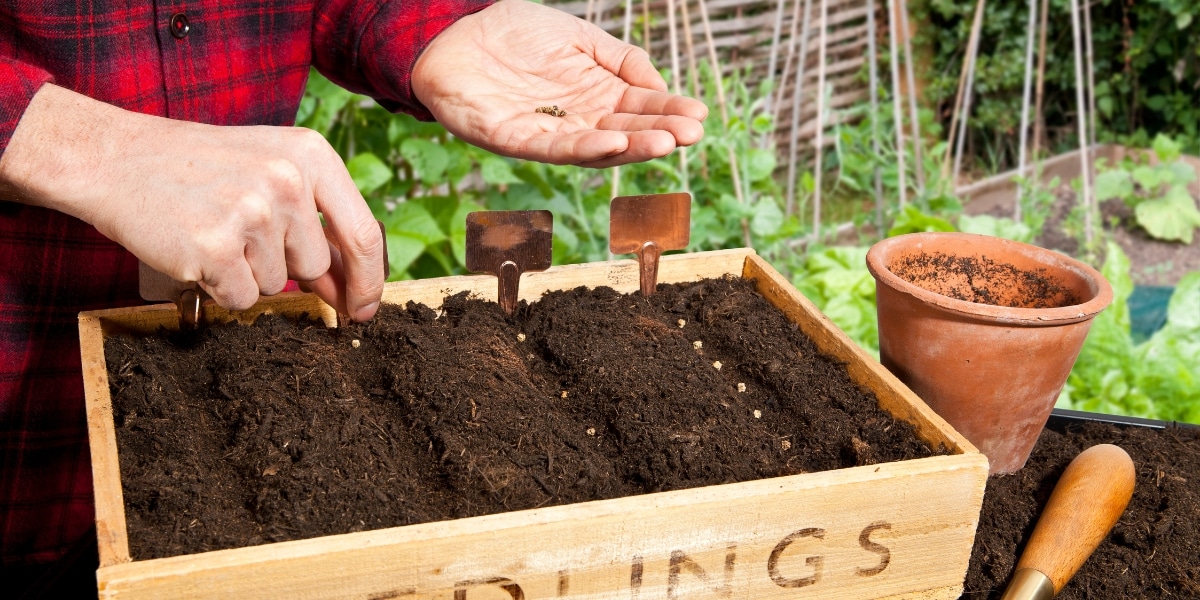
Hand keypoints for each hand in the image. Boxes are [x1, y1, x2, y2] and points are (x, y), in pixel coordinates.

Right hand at [0, 84, 384, 320]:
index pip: (363, 234)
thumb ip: (316, 223)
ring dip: (246, 273)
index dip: (369, 281)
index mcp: (311, 156)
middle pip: (314, 265)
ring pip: (275, 284)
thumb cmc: (200, 169)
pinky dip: (219, 286)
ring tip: (213, 230)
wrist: (117, 159)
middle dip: (284, 267)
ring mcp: (252, 213)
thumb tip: (351, 289)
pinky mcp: (216, 246)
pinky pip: (240, 298)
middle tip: (240, 234)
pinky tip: (196, 249)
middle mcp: (288, 181)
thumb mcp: (271, 172)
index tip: (366, 308)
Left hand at [412, 0, 707, 168]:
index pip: (640, 109)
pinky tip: (611, 143)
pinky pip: (552, 149)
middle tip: (691, 134)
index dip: (669, 113)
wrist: (456, 31)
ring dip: (630, 148)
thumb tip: (659, 86)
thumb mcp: (580, 38)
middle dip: (659, 133)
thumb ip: (620, 60)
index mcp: (594, 96)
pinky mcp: (514, 139)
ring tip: (664, 143)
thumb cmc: (516, 33)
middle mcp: (576, 120)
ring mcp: (547, 132)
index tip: (699, 116)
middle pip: (625, 133)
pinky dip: (583, 148)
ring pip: (595, 147)